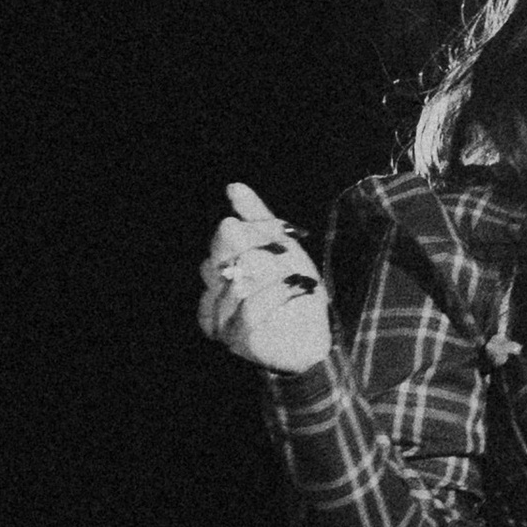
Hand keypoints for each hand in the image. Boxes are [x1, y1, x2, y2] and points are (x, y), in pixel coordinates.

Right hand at [198, 182, 332, 373]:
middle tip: (287, 253)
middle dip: (261, 251)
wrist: (315, 335)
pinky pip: (249, 308)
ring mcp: (219, 320)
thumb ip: (256, 218)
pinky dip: (277, 295)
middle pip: (222, 258)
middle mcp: (212, 295)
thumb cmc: (294, 289)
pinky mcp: (235, 340)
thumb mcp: (281, 247)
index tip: (288, 233)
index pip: (224, 238)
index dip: (255, 231)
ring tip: (298, 277)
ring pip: (237, 281)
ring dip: (274, 275)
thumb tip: (233, 186)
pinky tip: (297, 289)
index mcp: (219, 270)